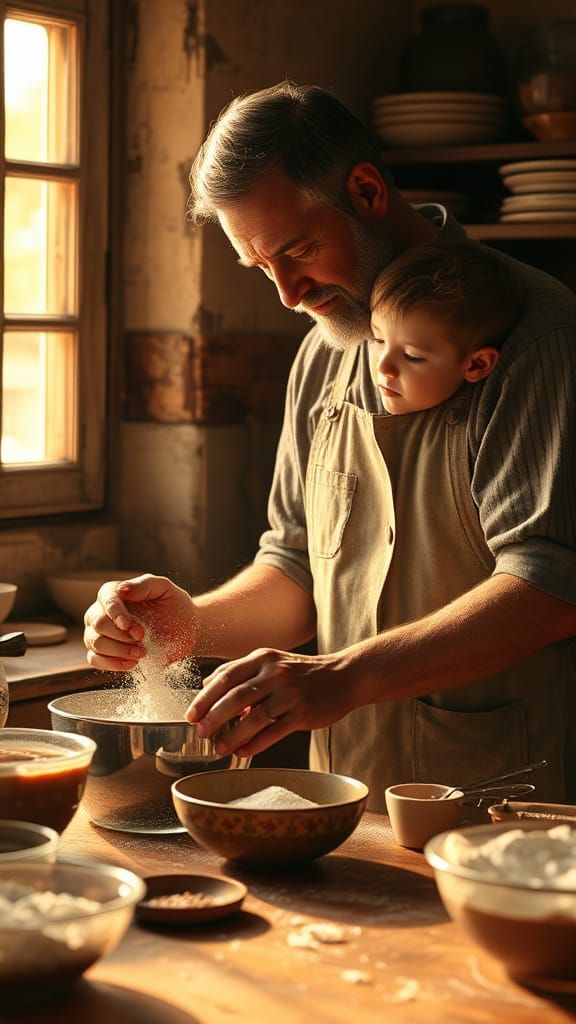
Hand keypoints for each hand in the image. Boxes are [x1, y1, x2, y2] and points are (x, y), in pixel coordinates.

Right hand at [83, 574, 196, 670]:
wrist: (184, 630)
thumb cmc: (173, 605)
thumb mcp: (165, 589)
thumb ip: (144, 585)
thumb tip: (121, 589)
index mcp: (114, 593)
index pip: (106, 601)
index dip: (116, 614)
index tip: (129, 626)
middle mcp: (101, 612)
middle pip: (98, 624)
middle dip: (121, 635)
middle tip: (142, 638)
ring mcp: (99, 633)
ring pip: (94, 643)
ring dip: (119, 651)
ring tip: (141, 652)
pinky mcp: (103, 653)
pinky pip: (94, 660)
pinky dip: (112, 664)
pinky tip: (132, 662)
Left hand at [186, 647, 354, 756]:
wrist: (344, 677)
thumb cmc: (302, 673)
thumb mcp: (271, 661)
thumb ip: (239, 671)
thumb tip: (206, 685)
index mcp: (263, 659)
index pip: (226, 677)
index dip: (205, 697)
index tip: (191, 715)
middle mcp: (275, 673)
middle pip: (236, 697)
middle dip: (214, 717)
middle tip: (200, 732)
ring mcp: (290, 693)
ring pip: (254, 717)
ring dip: (233, 735)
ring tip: (218, 748)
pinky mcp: (303, 712)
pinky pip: (274, 731)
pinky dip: (255, 744)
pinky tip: (242, 752)